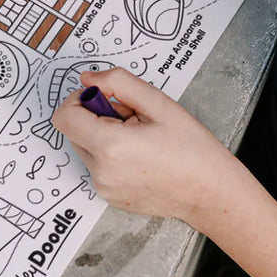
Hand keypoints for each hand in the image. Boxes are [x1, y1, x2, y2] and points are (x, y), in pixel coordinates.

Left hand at [52, 68, 235, 221]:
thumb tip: (87, 79)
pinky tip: (140, 156)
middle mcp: (101, 171)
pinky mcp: (110, 197)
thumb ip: (117, 83)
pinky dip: (111, 156)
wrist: (212, 193)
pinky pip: (97, 166)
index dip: (79, 100)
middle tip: (132, 120)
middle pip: (73, 131)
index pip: (64, 116)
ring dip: (103, 137)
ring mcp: (104, 188)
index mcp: (110, 146)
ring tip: (140, 140)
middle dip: (96, 118)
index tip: (104, 99)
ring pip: (85, 148)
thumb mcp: (158, 102)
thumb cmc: (193, 149)